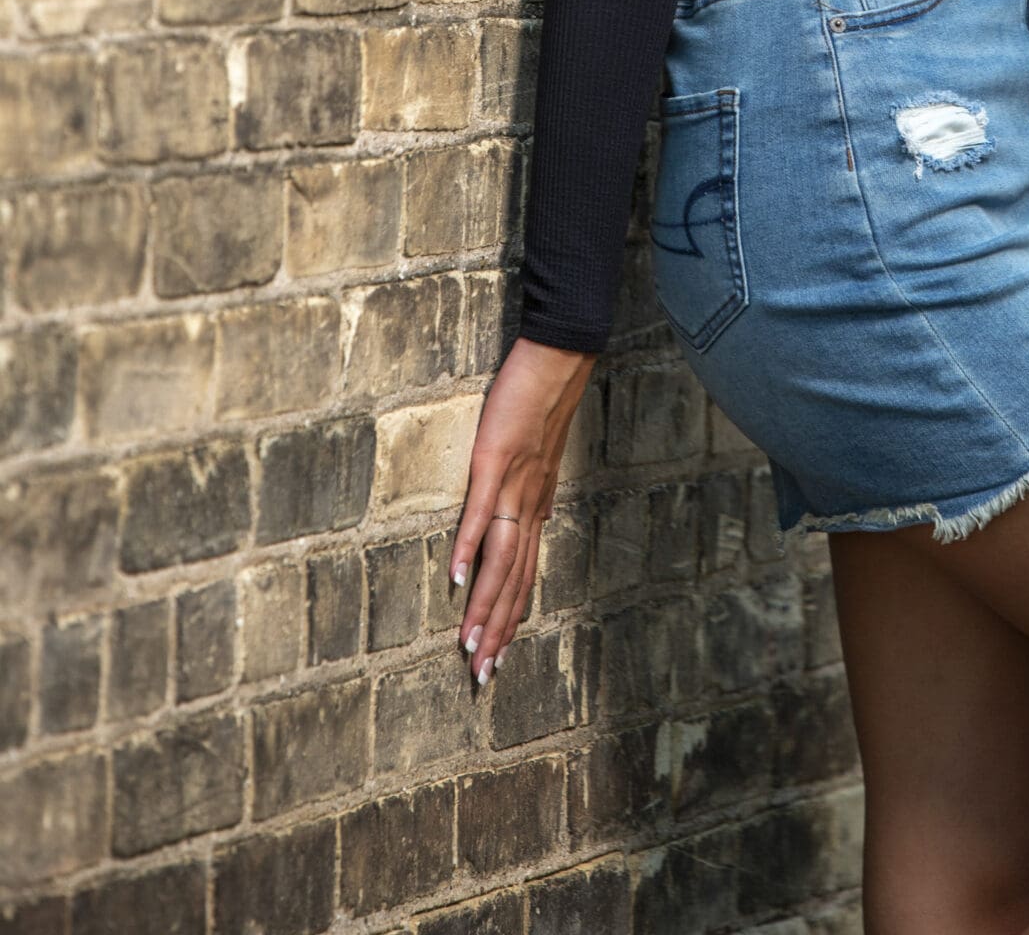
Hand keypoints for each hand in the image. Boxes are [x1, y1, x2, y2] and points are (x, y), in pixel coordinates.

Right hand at [450, 335, 593, 687]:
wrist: (558, 361)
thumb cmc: (543, 405)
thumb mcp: (540, 458)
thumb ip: (532, 492)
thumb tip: (531, 518)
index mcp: (537, 508)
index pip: (525, 578)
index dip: (511, 620)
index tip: (497, 659)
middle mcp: (530, 507)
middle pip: (514, 583)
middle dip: (497, 633)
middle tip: (481, 678)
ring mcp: (514, 486)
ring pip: (501, 560)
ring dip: (484, 608)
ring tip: (468, 647)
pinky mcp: (497, 461)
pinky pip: (482, 513)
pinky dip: (470, 548)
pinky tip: (458, 580)